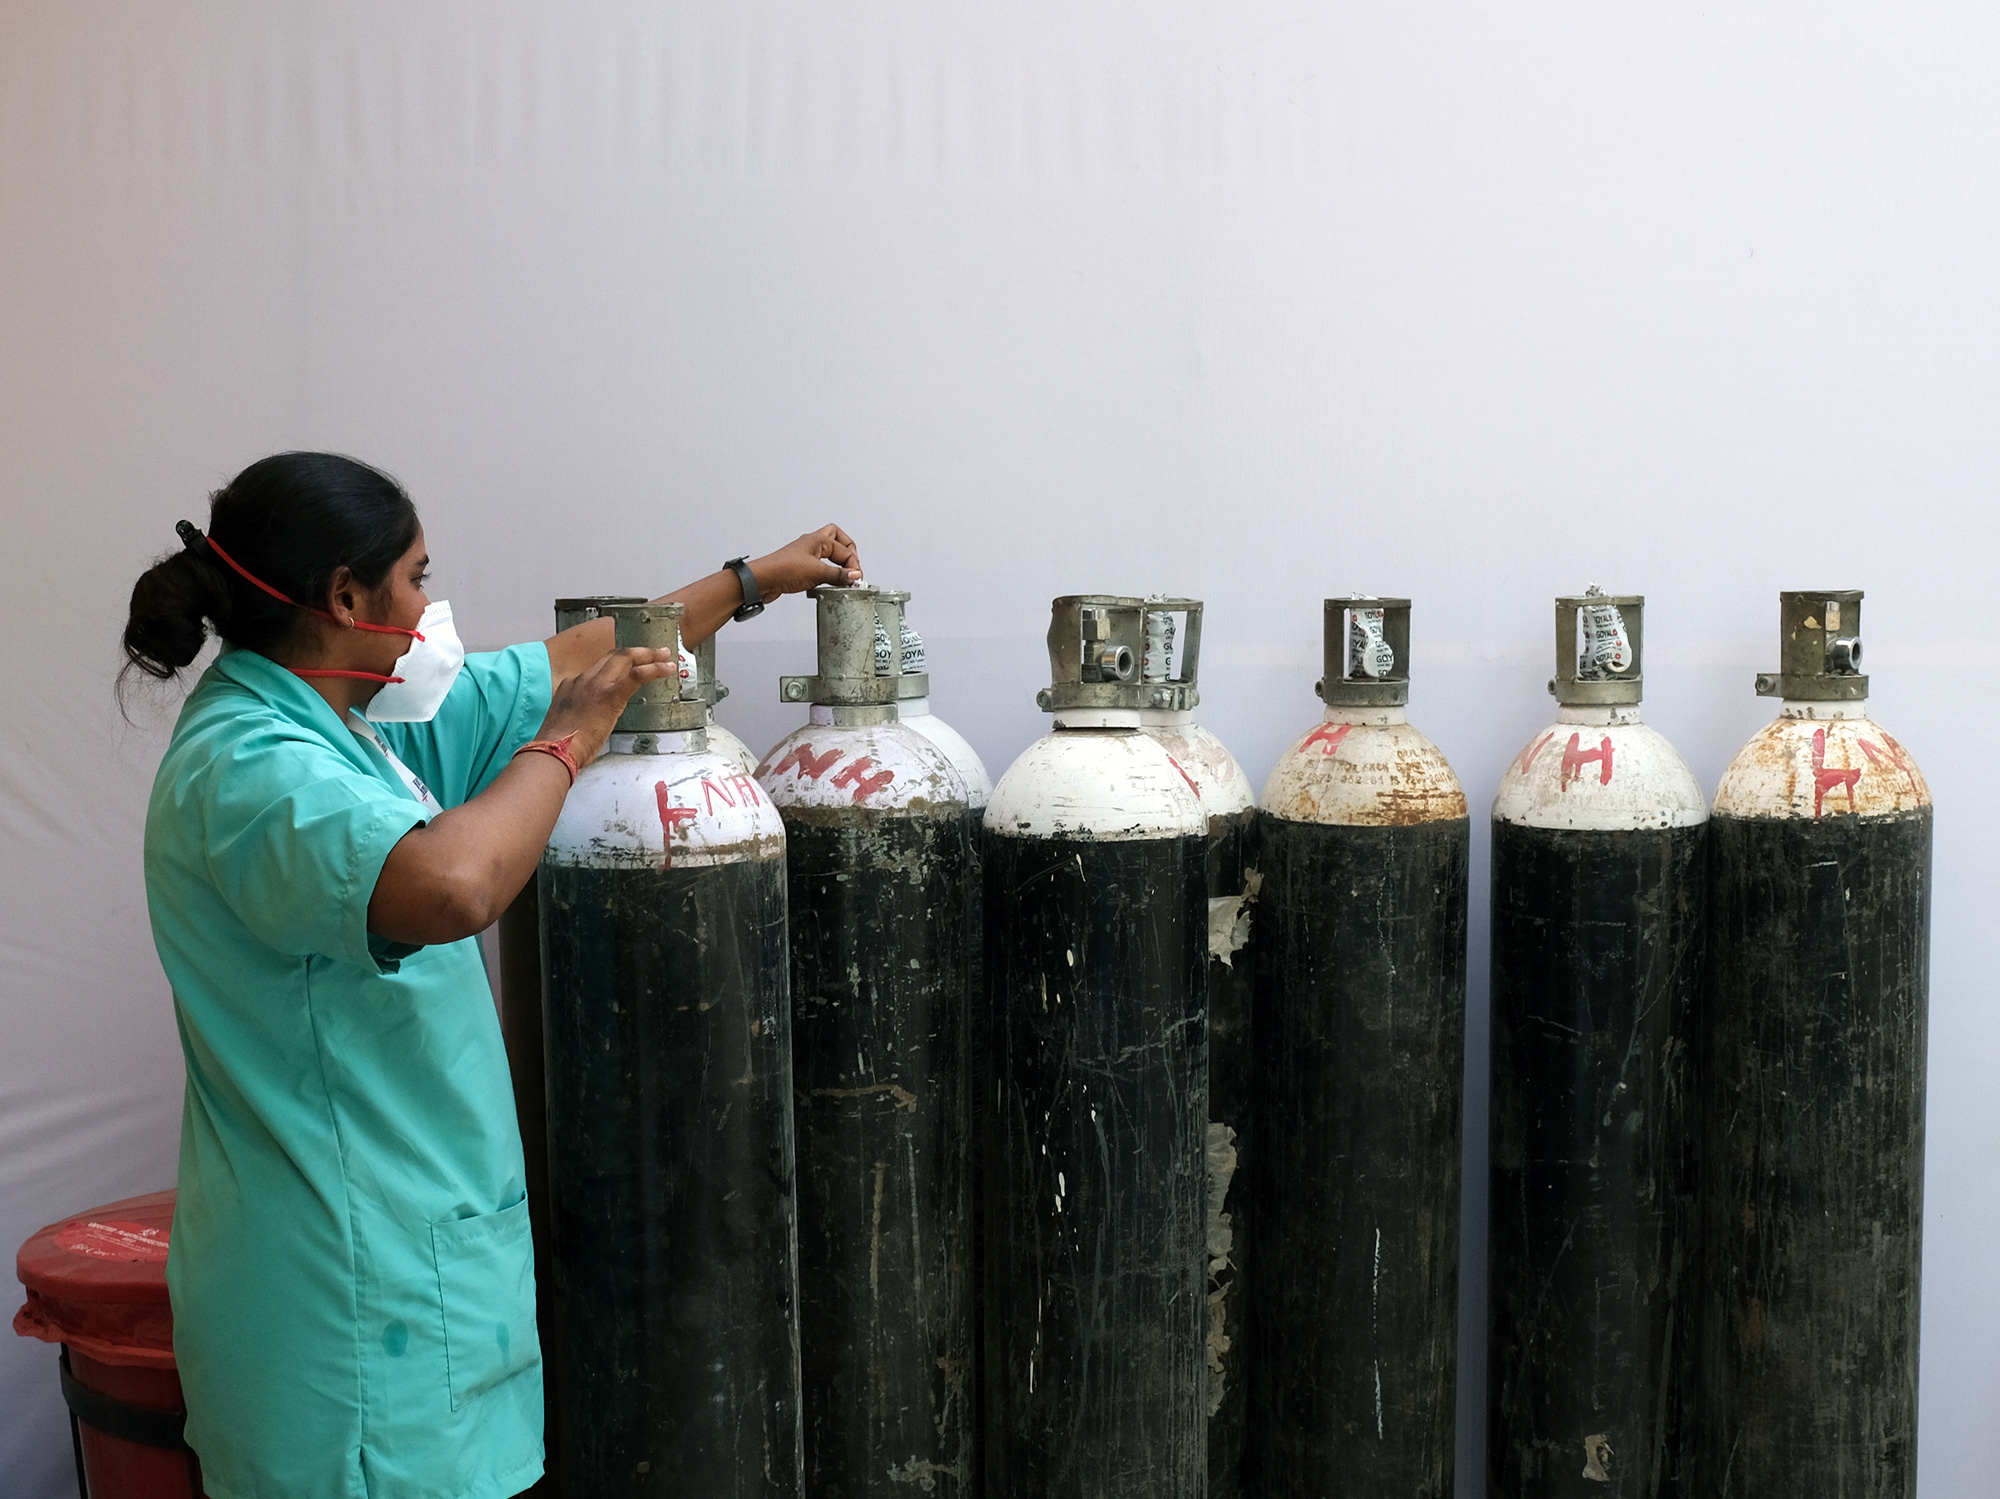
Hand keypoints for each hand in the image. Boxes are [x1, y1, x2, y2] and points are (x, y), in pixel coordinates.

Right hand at [534, 647, 677, 769]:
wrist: (554, 750)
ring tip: (664, 657)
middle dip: (636, 653)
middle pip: (613, 656)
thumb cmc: (559, 746)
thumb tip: (594, 719)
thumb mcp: (568, 722)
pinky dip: (654, 669)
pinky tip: (666, 669)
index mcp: (571, 686)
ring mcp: (595, 684)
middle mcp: (582, 679)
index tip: (631, 665)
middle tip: (655, 653)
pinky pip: (636, 675)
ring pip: (625, 659)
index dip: (618, 663)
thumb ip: (581, 713)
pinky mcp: (610, 694)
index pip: (598, 667)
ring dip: (648, 656)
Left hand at [750, 524, 862, 597]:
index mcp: (817, 539)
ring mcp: (805, 555)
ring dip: (837, 563)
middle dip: (848, 552)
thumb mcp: (817, 573)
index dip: (853, 564)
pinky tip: (828, 583)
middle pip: (837, 539)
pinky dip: (828, 572)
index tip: (856, 578)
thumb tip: (854, 576)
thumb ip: (838, 575)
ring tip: (843, 576)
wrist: (763, 580)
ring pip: (828, 552)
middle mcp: (812, 544)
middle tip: (853, 568)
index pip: (844, 550)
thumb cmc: (783, 569)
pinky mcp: (800, 567)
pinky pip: (820, 566)